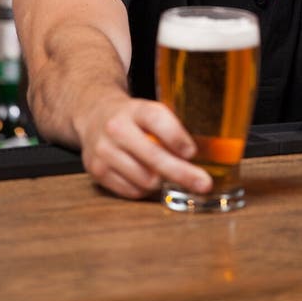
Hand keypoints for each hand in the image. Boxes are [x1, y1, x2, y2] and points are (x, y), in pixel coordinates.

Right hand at [77, 94, 212, 199]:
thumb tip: (207, 153)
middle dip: (182, 173)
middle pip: (153, 156)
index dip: (176, 137)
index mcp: (135, 109)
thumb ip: (171, 128)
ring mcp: (104, 150)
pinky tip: (145, 177)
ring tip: (164, 174)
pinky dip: (144, 189)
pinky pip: (131, 191)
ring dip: (161, 181)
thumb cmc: (133, 117)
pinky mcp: (96, 171)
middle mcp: (117, 128)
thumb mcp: (150, 111)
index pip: (156, 119)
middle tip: (203, 183)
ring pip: (144, 179)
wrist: (94, 115)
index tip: (192, 152)